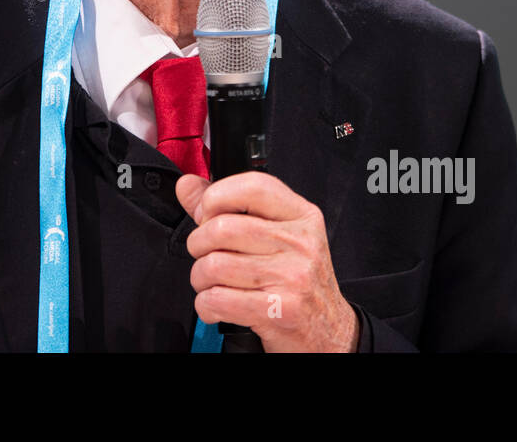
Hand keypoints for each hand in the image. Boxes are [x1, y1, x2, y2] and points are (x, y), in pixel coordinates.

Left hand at [177, 171, 359, 351]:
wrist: (328, 331)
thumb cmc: (298, 281)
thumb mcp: (276, 235)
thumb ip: (228, 207)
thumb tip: (188, 185)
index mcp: (301, 216)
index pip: (252, 187)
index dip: (216, 196)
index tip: (206, 214)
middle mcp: (300, 243)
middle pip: (222, 228)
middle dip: (199, 245)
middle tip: (206, 254)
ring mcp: (292, 277)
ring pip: (213, 265)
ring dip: (200, 278)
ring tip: (213, 282)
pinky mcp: (279, 310)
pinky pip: (217, 299)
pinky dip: (205, 304)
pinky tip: (217, 305)